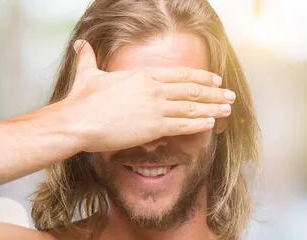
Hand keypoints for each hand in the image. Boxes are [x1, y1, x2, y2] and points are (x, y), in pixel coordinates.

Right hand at [38, 40, 235, 152]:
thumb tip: (80, 45)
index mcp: (142, 76)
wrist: (77, 120)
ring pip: (192, 107)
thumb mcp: (87, 74)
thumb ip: (88, 59)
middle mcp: (153, 89)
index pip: (179, 74)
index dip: (199, 77)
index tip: (214, 79)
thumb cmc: (81, 100)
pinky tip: (211, 123)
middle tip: (229, 94)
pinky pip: (183, 125)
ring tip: (227, 109)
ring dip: (212, 108)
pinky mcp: (154, 126)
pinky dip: (199, 123)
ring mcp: (155, 107)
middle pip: (191, 90)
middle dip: (213, 92)